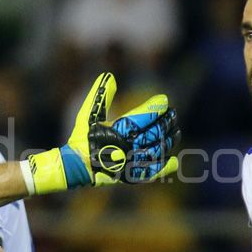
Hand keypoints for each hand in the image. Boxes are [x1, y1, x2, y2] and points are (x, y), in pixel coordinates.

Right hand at [26, 73, 179, 193]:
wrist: (76, 167)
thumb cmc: (82, 139)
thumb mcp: (88, 115)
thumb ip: (100, 96)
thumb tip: (110, 76)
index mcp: (118, 131)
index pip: (143, 117)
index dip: (155, 108)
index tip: (164, 101)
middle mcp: (128, 146)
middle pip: (155, 133)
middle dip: (166, 122)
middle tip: (173, 115)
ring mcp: (131, 162)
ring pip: (157, 150)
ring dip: (169, 140)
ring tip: (176, 132)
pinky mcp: (131, 175)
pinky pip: (152, 172)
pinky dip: (164, 167)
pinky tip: (174, 162)